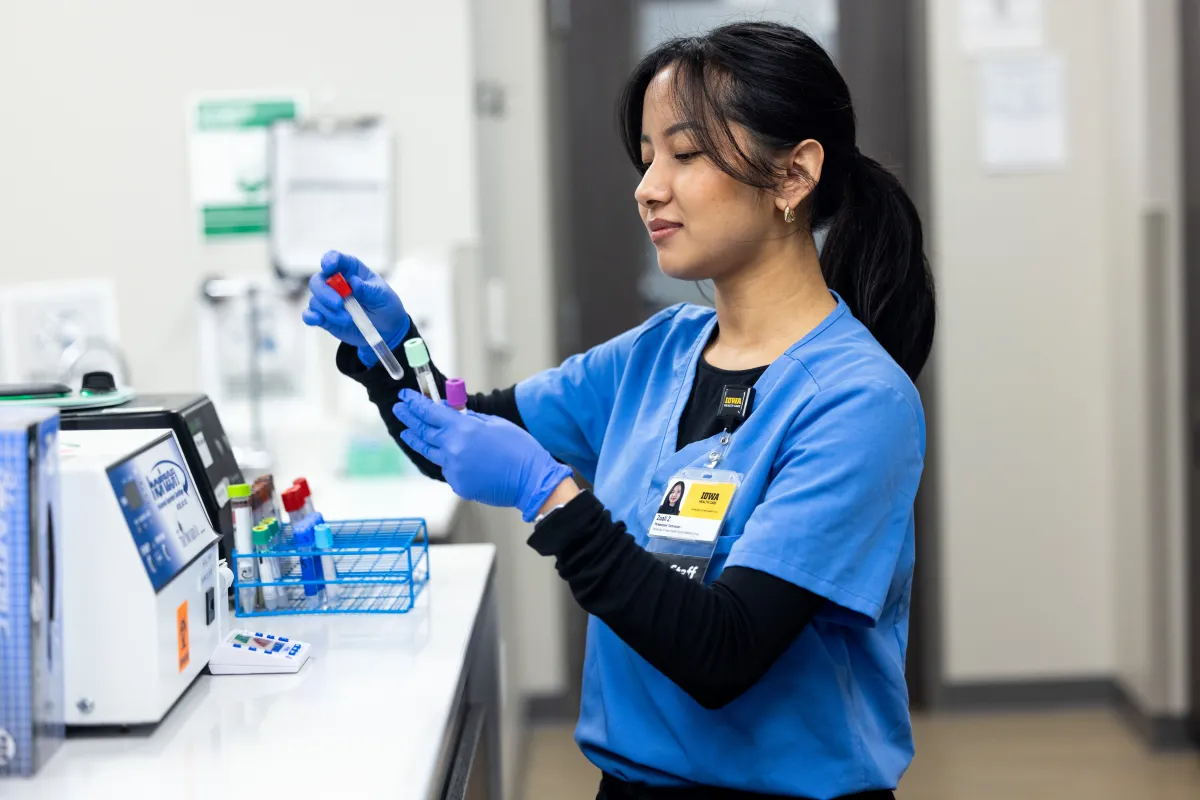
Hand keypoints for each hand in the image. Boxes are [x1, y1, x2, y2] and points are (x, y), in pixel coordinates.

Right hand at [301, 251, 409, 361]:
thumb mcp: (383, 296)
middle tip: (339, 304)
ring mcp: (329, 301)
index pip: (336, 259)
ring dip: (329, 311)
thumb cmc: (385, 306)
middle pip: (318, 281)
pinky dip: (311, 317)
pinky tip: (318, 320)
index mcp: (351, 270)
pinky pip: (310, 315)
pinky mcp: (325, 317)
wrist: (387, 331)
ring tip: (348, 319)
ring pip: (315, 300)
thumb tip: (354, 282)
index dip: (330, 260)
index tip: (329, 266)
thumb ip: (368, 289)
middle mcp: (336, 283)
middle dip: (325, 292)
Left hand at [393, 390, 574, 521]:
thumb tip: (455, 415)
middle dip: (410, 418)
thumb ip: (471, 419)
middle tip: (399, 409)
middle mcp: (453, 448)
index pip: (431, 412)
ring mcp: (454, 468)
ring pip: (430, 452)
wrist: (531, 480)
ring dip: (417, 440)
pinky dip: (448, 460)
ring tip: (406, 432)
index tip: (406, 397)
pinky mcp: (458, 484)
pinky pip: (448, 468)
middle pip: (424, 431)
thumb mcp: (496, 424)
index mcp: (464, 428)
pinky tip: (453, 456)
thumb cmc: (520, 449)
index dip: (416, 403)